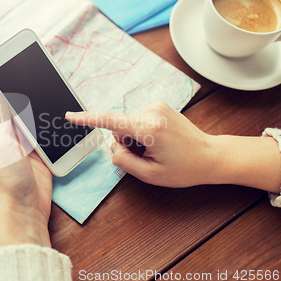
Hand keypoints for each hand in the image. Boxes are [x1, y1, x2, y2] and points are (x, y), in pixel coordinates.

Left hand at [0, 95, 52, 247]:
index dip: (10, 92)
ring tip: (55, 97)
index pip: (5, 108)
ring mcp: (30, 148)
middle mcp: (14, 139)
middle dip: (32, 101)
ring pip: (39, 124)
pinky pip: (50, 138)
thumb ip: (3, 121)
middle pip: (25, 114)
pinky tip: (62, 120)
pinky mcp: (44, 157)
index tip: (18, 75)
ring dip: (45, 116)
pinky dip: (55, 131)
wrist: (26, 208)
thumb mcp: (2, 146)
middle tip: (44, 84)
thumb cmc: (8, 180)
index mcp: (0, 134)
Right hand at [66, 101, 280, 192]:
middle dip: (125, 143)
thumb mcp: (150, 175)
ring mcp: (156, 105)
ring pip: (126, 124)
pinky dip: (140, 132)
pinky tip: (158, 141)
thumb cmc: (185, 168)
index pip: (110, 121)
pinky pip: (136, 120)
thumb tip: (112, 145)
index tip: (70, 115)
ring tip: (155, 149)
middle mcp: (152, 111)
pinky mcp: (159, 105)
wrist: (211, 156)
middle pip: (118, 127)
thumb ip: (123, 160)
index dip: (87, 119)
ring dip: (133, 138)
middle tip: (146, 156)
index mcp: (149, 128)